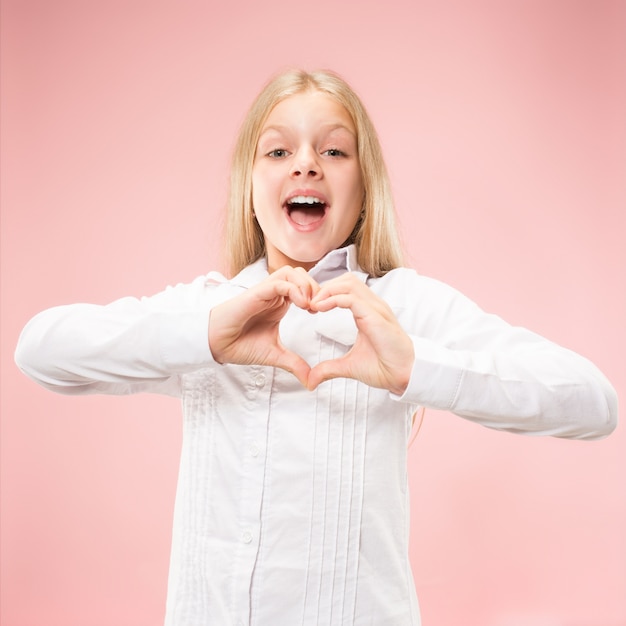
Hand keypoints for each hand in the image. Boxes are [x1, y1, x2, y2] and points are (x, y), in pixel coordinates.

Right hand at [208, 266, 319, 386]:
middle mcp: (274, 294)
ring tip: (310, 306)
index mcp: (280, 303)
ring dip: (305, 285)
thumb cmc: (240, 345)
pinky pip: (279, 282)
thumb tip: (311, 381)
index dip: (317, 295)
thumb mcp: (275, 355)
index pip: (304, 286)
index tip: (320, 313)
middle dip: (315, 288)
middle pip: (301, 274)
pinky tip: (301, 304)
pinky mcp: (257, 293)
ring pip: (291, 272)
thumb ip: (294, 364)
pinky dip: (294, 289)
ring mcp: (265, 292)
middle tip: (319, 308)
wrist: (217, 345)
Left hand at [307, 273, 414, 394]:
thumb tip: (311, 380)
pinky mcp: (375, 316)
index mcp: (367, 312)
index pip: (345, 288)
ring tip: (313, 305)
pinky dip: (332, 299)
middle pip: (346, 280)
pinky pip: (351, 298)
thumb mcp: (348, 366)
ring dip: (327, 290)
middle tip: (309, 304)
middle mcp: (372, 305)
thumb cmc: (384, 367)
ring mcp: (375, 308)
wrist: (403, 376)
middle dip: (324, 287)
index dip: (326, 293)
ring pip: (348, 283)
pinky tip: (320, 308)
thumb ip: (329, 369)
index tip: (310, 308)